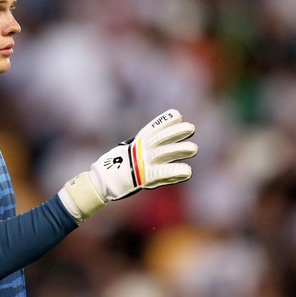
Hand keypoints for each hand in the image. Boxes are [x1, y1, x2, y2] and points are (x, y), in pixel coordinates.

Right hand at [58, 109, 197, 221]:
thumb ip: (137, 149)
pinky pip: (163, 174)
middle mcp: (141, 151)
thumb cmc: (113, 169)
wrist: (101, 182)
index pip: (152, 128)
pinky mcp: (145, 177)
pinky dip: (175, 172)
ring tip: (194, 148)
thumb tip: (146, 147)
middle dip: (176, 132)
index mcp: (136, 144)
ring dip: (179, 149)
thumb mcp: (124, 154)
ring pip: (165, 153)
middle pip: (161, 138)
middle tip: (191, 128)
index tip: (177, 114)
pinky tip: (188, 171)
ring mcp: (143, 163)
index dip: (165, 121)